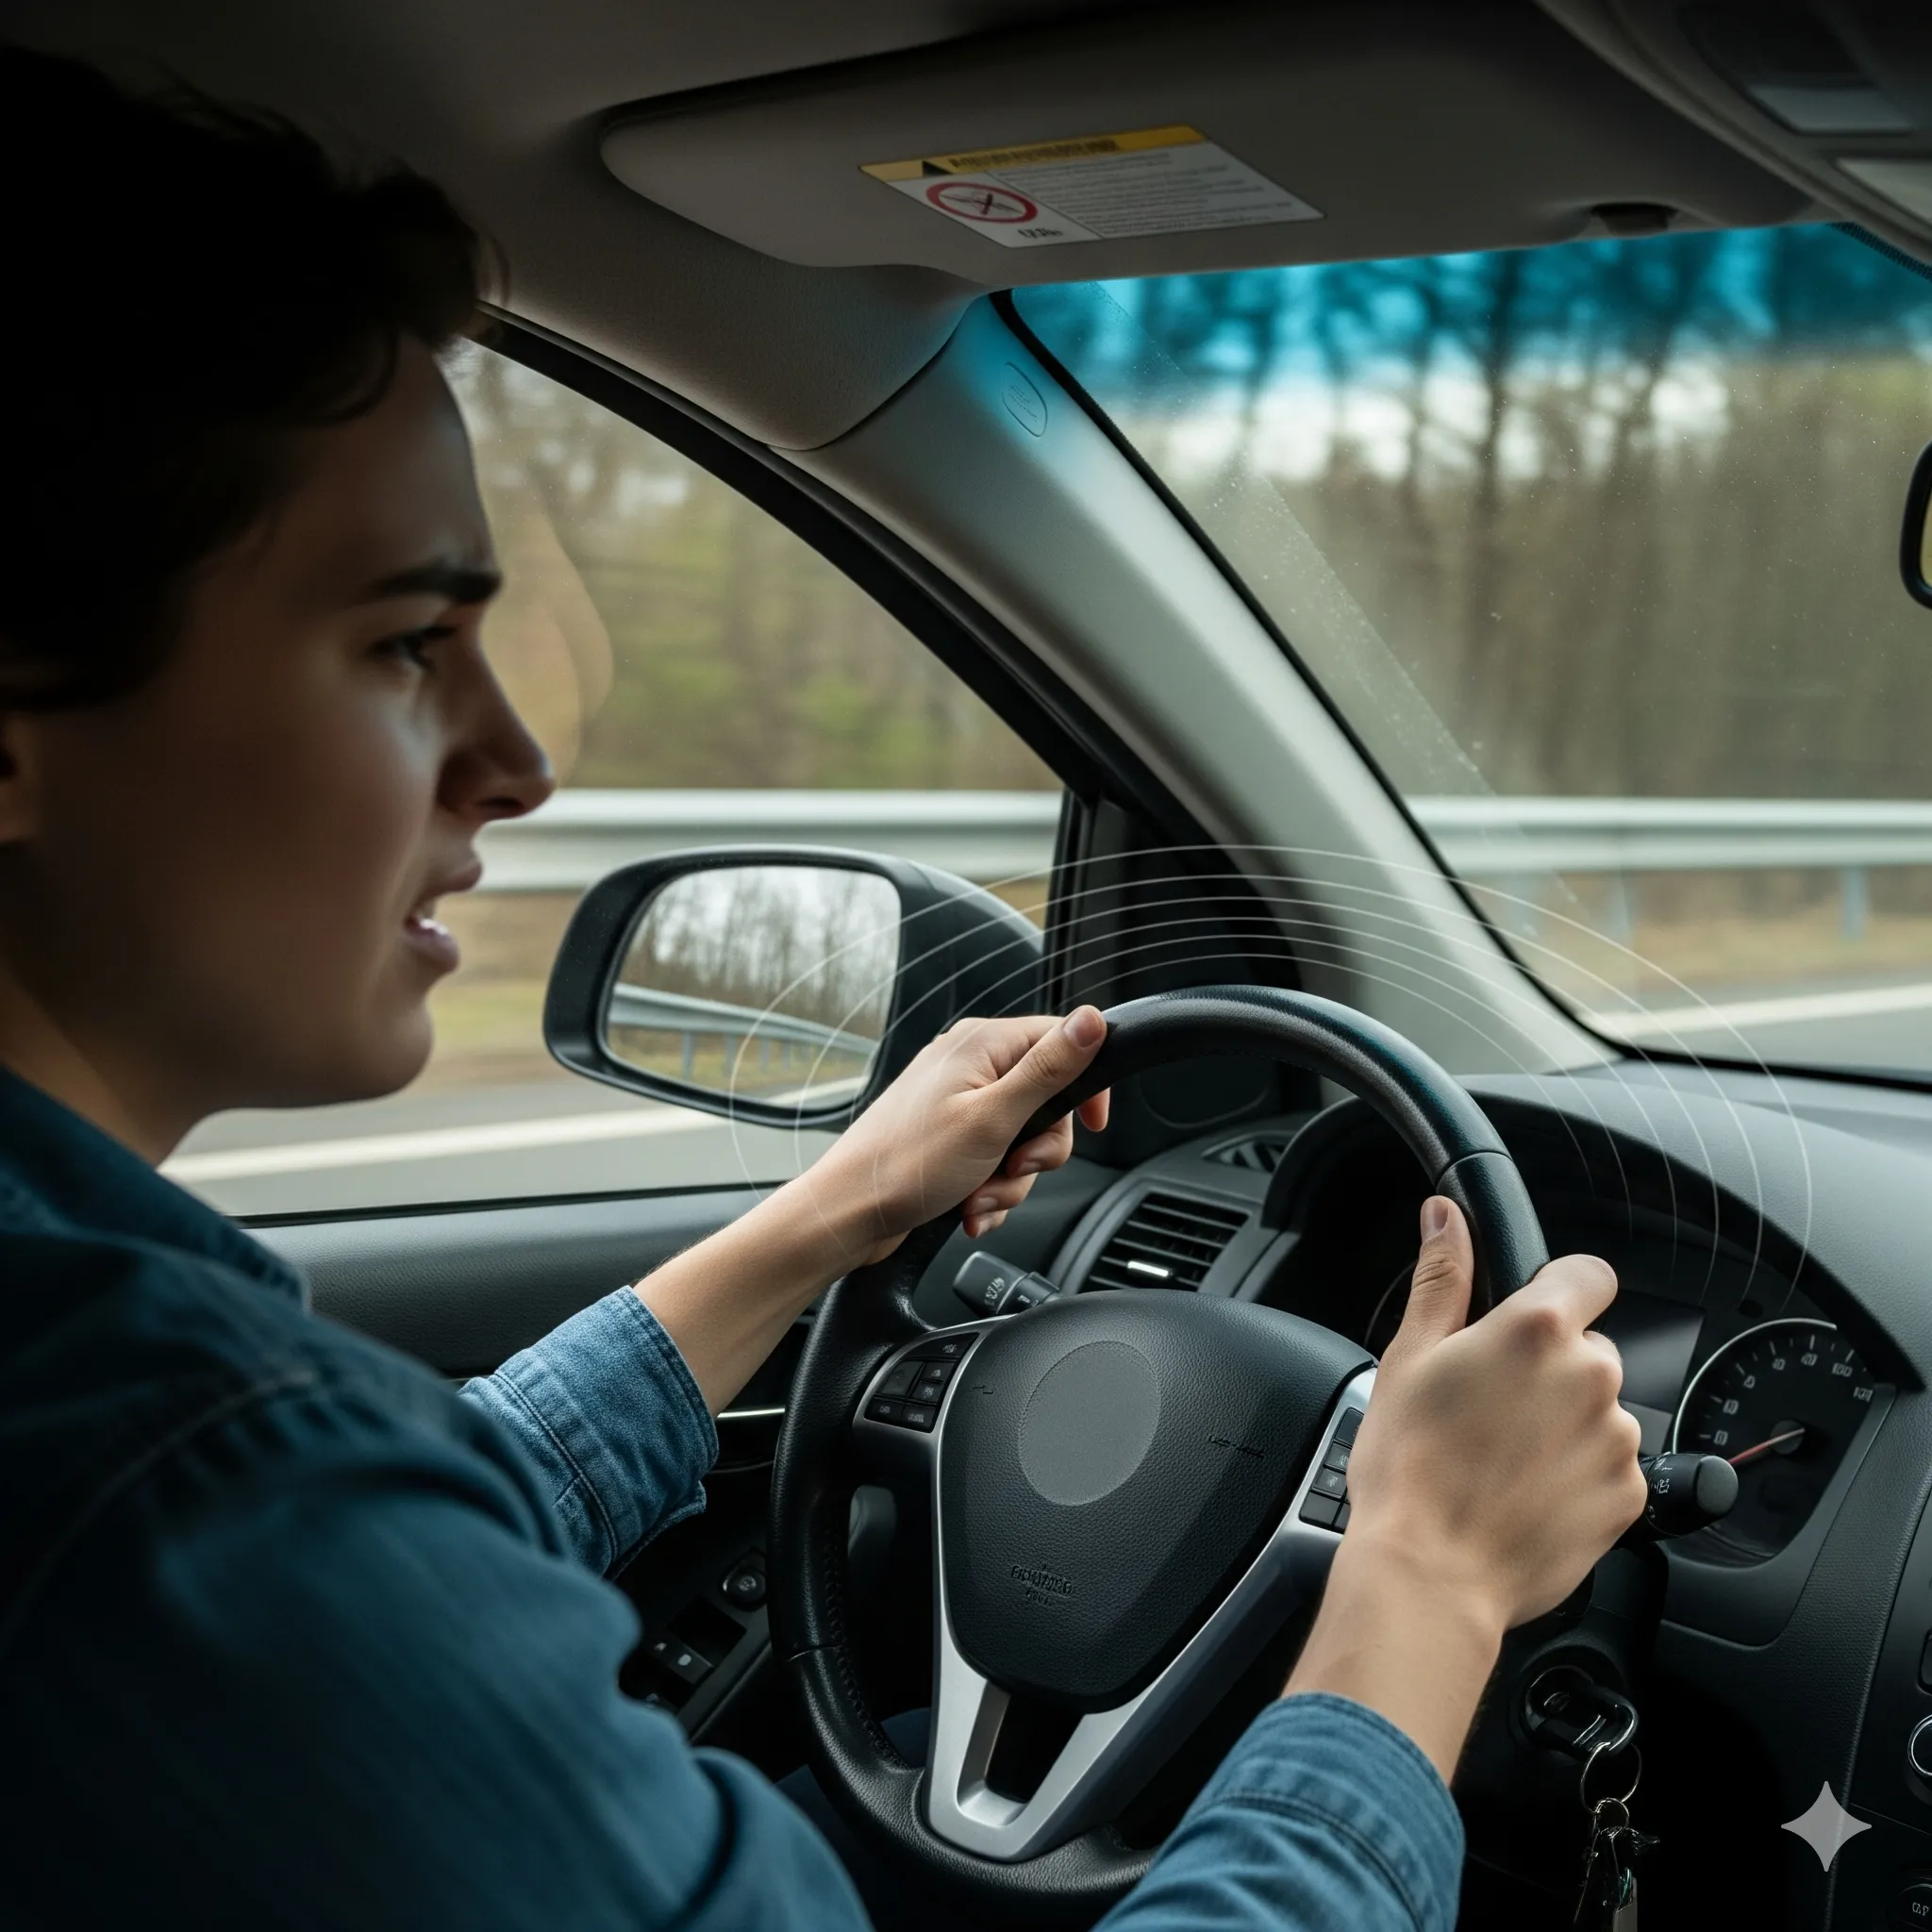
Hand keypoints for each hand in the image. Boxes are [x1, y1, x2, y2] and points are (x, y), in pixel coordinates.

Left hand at [802, 1006, 1111, 1266]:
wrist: (849, 1213)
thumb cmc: (906, 1165)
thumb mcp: (994, 1118)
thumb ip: (1049, 1070)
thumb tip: (1093, 1020)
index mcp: (981, 1044)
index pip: (1061, 1041)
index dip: (1085, 1086)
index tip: (1093, 1124)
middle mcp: (970, 1065)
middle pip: (1047, 1101)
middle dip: (1037, 1151)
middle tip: (1013, 1167)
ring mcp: (958, 1102)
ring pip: (1023, 1140)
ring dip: (1010, 1180)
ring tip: (978, 1196)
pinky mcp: (949, 1136)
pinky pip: (995, 1160)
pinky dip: (989, 1189)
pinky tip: (968, 1206)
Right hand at [1345, 1196, 1648, 1632]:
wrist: (1432, 1573)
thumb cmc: (1410, 1467)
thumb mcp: (1409, 1357)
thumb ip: (1442, 1277)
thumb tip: (1446, 1217)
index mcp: (1537, 1329)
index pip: (1588, 1274)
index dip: (1558, 1289)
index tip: (1528, 1320)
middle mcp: (1592, 1376)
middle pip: (1587, 1348)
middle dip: (1550, 1369)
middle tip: (1491, 1406)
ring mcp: (1617, 1439)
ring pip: (1599, 1409)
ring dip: (1565, 1423)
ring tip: (1504, 1459)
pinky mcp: (1629, 1497)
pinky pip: (1611, 1466)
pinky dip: (1578, 1475)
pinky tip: (1527, 1492)